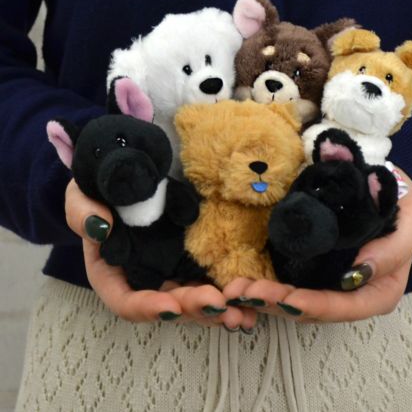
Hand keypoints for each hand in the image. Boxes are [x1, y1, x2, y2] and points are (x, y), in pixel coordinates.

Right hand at [65, 179, 256, 328]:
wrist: (131, 175)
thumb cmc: (101, 188)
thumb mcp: (81, 195)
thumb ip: (82, 211)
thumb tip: (100, 227)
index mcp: (113, 275)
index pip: (126, 301)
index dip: (147, 307)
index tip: (171, 306)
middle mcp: (146, 280)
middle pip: (169, 306)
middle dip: (194, 308)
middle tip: (220, 305)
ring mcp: (172, 271)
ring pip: (195, 299)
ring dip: (219, 309)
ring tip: (244, 313)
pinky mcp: (194, 259)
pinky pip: (213, 278)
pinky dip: (231, 290)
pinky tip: (252, 296)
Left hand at [223, 168, 411, 323]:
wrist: (381, 184)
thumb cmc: (401, 203)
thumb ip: (394, 248)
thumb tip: (360, 273)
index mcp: (379, 290)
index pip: (346, 307)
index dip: (315, 306)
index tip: (286, 297)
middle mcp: (351, 293)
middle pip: (313, 310)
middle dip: (277, 304)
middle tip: (245, 293)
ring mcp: (328, 282)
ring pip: (294, 301)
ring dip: (264, 298)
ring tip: (235, 290)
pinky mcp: (311, 267)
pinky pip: (286, 282)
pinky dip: (264, 283)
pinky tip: (243, 280)